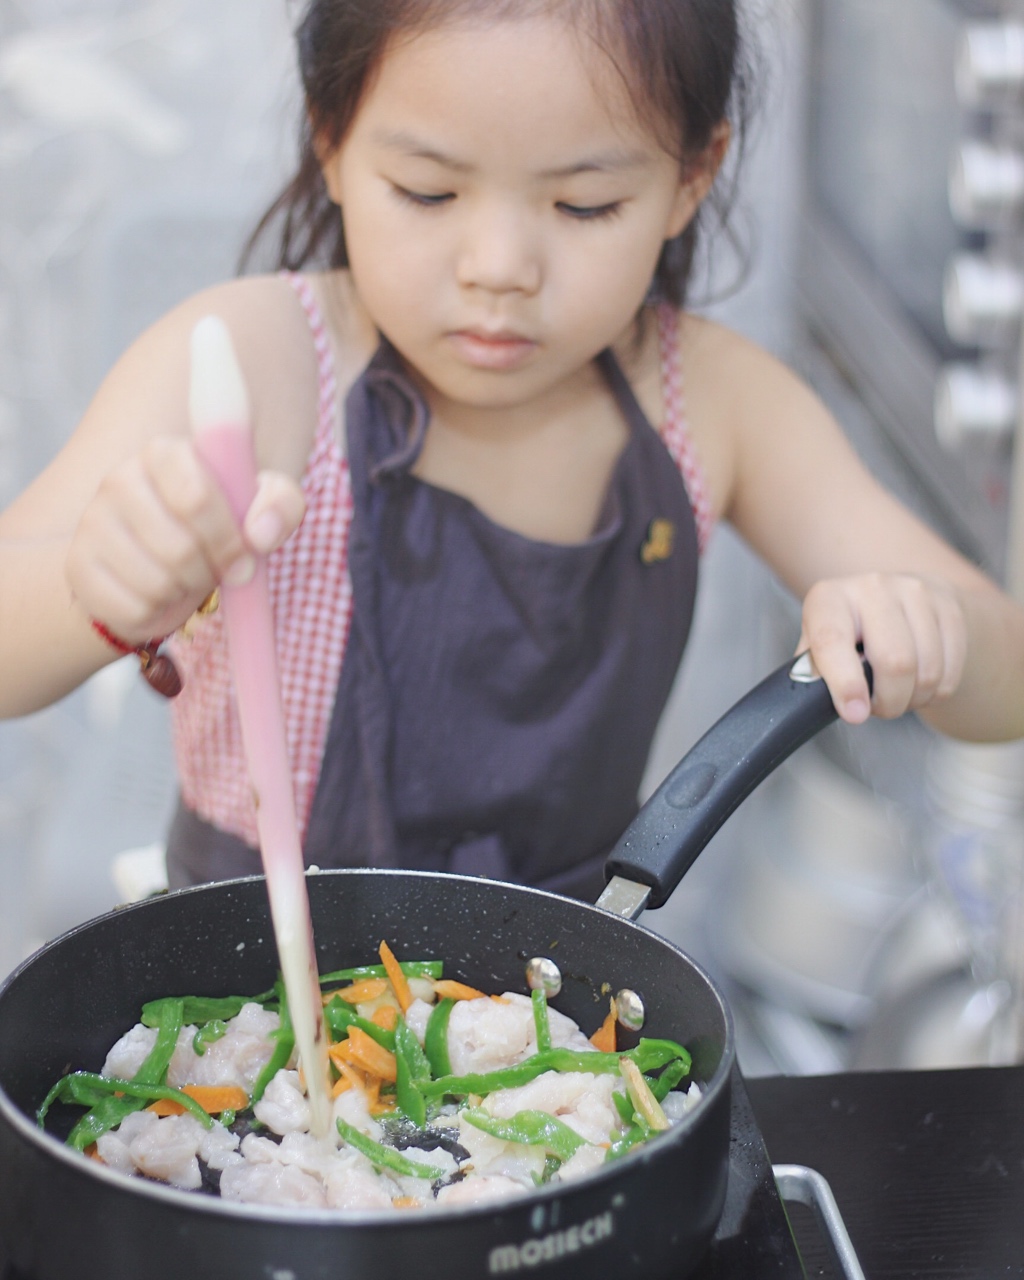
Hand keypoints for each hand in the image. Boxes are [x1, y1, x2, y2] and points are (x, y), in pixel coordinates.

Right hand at [66, 437, 304, 643]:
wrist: (165, 565)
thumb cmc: (218, 530)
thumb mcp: (262, 510)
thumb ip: (281, 506)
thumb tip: (261, 534)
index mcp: (165, 453)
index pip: (196, 497)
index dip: (227, 538)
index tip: (243, 557)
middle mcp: (119, 479)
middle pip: (180, 549)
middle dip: (210, 573)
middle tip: (215, 573)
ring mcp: (91, 523)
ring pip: (155, 583)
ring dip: (184, 594)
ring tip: (185, 580)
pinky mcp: (78, 568)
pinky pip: (133, 610)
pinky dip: (158, 615)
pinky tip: (158, 596)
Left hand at [797, 573, 967, 724]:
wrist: (896, 598)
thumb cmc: (848, 632)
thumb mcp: (817, 646)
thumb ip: (814, 674)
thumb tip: (816, 704)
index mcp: (829, 598)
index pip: (833, 640)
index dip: (845, 683)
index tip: (855, 714)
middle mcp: (872, 587)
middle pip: (895, 661)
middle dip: (889, 702)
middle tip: (879, 708)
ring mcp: (915, 592)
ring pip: (927, 671)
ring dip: (913, 700)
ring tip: (899, 695)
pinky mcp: (949, 605)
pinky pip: (950, 670)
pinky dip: (936, 693)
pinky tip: (920, 685)